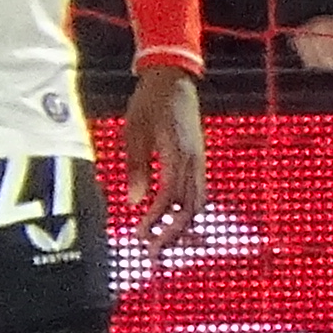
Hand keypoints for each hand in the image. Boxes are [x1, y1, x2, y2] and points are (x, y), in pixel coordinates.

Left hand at [123, 67, 207, 242]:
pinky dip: (186, 211)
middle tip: (152, 253)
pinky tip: (172, 220)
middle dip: (172, 233)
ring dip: (180, 226)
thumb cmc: (149, 103)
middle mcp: (195, 162)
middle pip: (189, 208)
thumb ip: (136, 167)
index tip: (139, 236)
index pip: (169, 198)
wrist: (173, 79)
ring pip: (197, 202)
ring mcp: (200, 161)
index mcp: (178, 156)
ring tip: (162, 243)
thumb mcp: (133, 132)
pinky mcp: (198, 159)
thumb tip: (135, 202)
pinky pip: (197, 191)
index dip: (155, 221)